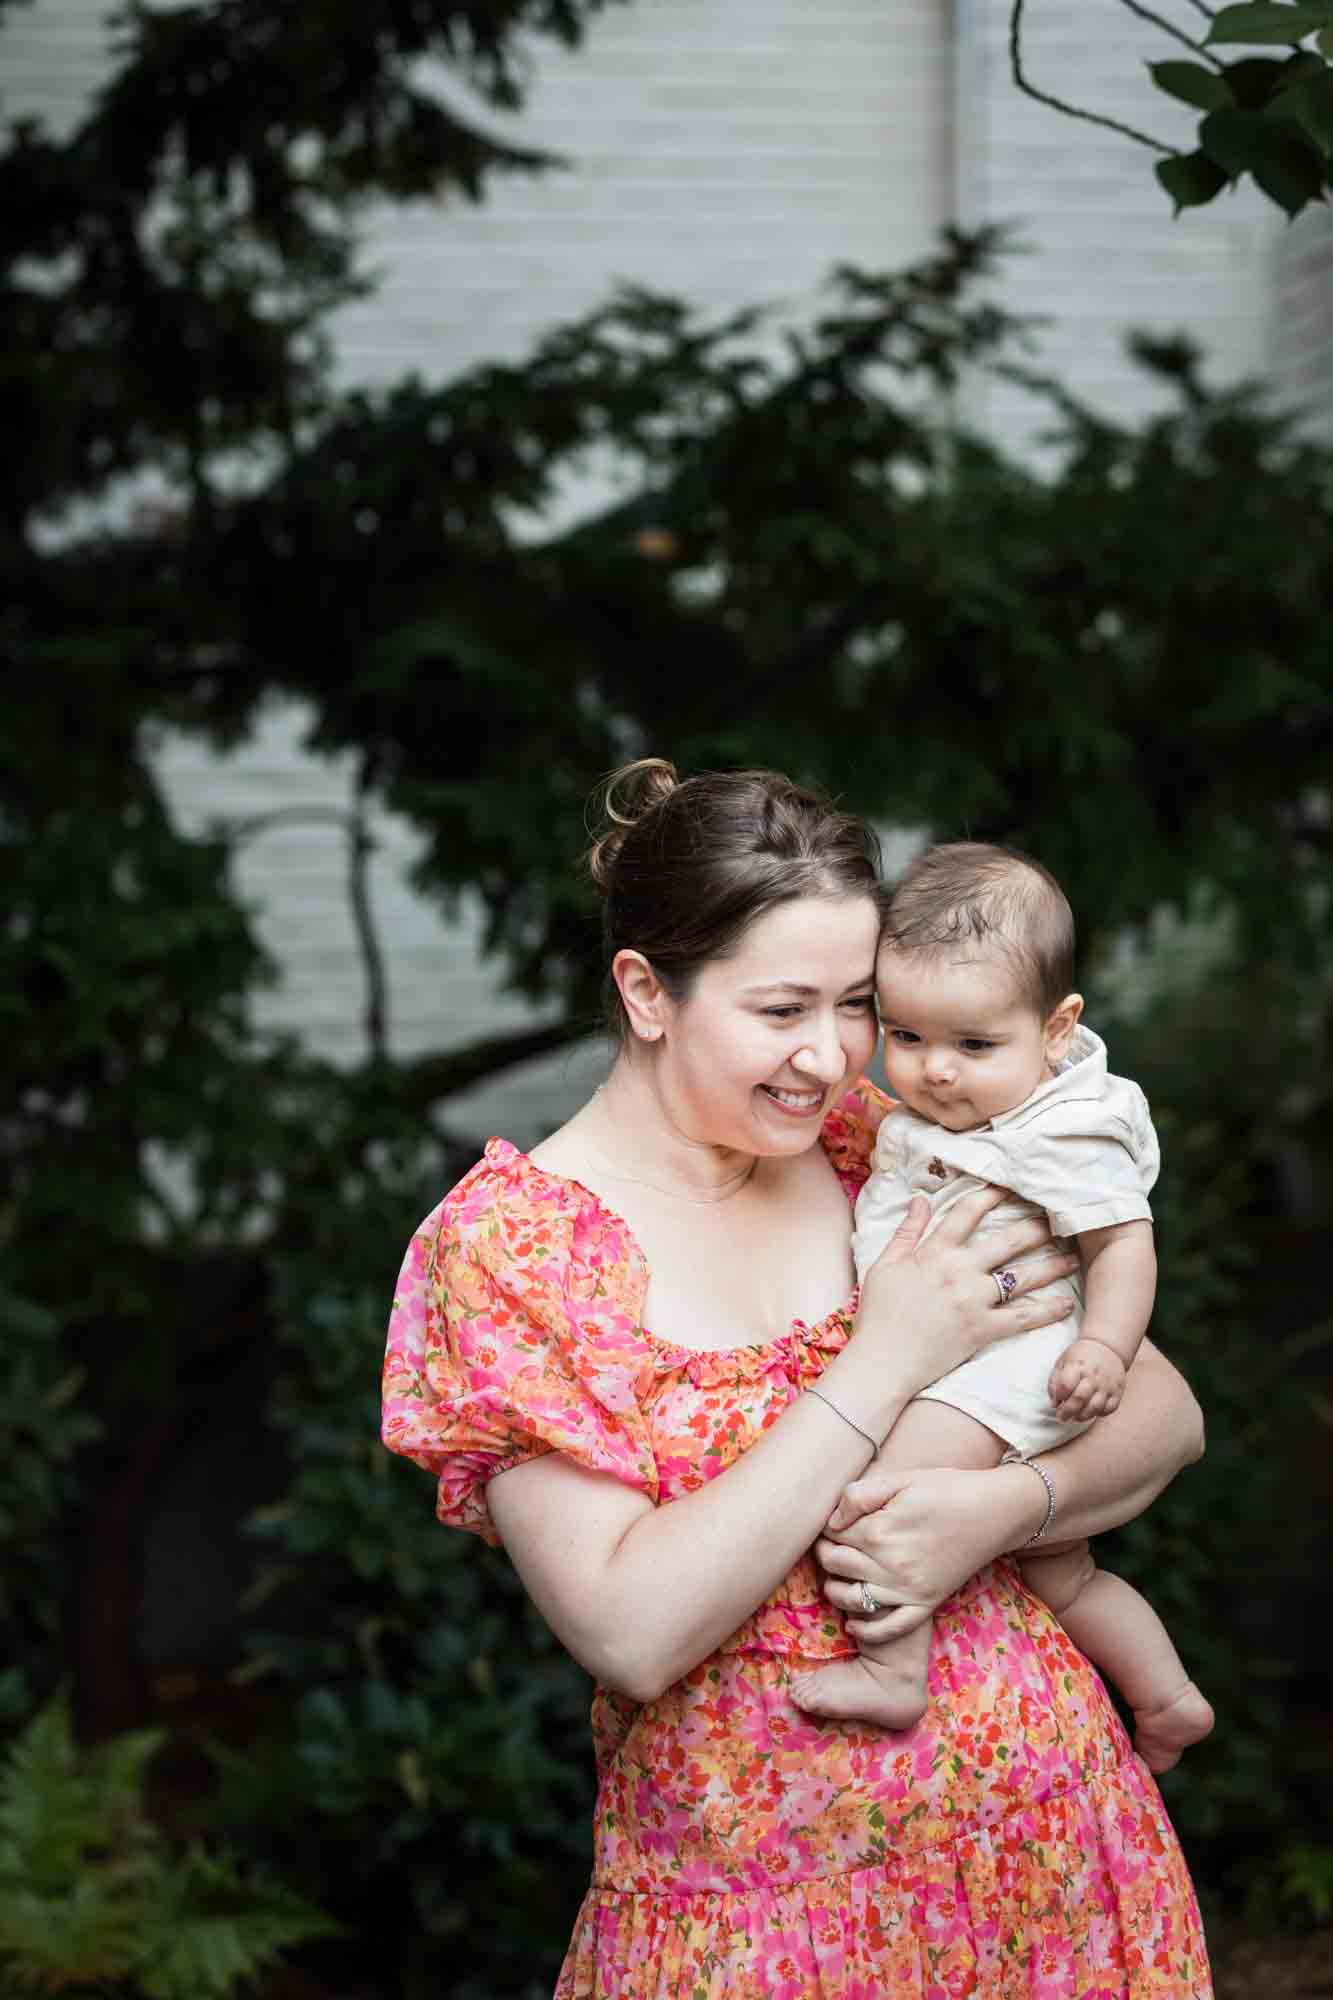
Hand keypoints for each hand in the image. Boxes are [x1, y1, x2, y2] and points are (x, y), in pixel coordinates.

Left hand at [813, 1463, 1035, 1642]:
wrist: (995, 1512)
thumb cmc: (947, 1489)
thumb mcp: (901, 1478)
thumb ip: (860, 1494)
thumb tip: (832, 1519)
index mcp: (881, 1530)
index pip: (832, 1533)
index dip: (827, 1526)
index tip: (832, 1522)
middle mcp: (891, 1565)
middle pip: (835, 1564)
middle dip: (826, 1552)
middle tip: (831, 1543)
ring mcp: (908, 1589)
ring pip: (850, 1598)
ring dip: (835, 1587)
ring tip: (839, 1574)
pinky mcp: (925, 1604)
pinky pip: (888, 1629)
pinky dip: (865, 1629)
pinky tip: (853, 1622)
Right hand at [852, 1185, 1079, 1393]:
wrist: (882, 1361)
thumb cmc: (878, 1314)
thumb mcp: (884, 1265)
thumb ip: (907, 1231)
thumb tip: (921, 1199)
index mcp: (934, 1252)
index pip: (968, 1212)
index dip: (991, 1195)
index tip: (1010, 1187)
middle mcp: (959, 1271)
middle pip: (1008, 1241)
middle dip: (1036, 1228)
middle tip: (1056, 1220)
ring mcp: (974, 1300)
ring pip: (1023, 1277)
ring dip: (1052, 1266)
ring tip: (1072, 1258)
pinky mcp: (983, 1330)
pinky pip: (1023, 1318)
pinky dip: (1047, 1311)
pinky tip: (1066, 1303)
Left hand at [1049, 1337, 1125, 1419]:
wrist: (1107, 1347)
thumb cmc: (1081, 1356)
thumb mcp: (1063, 1362)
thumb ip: (1054, 1382)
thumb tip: (1053, 1403)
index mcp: (1077, 1366)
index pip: (1065, 1386)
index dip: (1058, 1397)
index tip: (1055, 1403)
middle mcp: (1093, 1376)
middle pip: (1079, 1399)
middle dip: (1068, 1412)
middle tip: (1061, 1417)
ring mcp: (1107, 1385)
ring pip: (1095, 1407)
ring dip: (1082, 1416)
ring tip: (1075, 1417)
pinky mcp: (1117, 1392)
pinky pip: (1109, 1409)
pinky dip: (1099, 1414)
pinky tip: (1091, 1412)